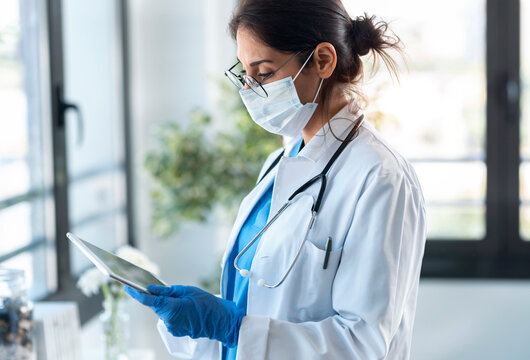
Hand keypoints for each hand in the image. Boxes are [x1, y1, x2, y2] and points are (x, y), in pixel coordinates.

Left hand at [125, 285, 244, 347]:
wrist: (221, 321)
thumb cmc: (207, 304)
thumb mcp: (188, 291)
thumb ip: (168, 292)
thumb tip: (151, 290)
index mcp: (171, 309)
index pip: (149, 301)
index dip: (136, 294)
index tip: (126, 287)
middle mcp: (169, 321)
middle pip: (157, 306)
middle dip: (159, 297)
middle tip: (172, 291)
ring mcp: (173, 328)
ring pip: (164, 312)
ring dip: (169, 305)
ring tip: (185, 301)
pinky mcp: (177, 331)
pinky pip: (171, 318)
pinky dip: (174, 311)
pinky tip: (186, 308)